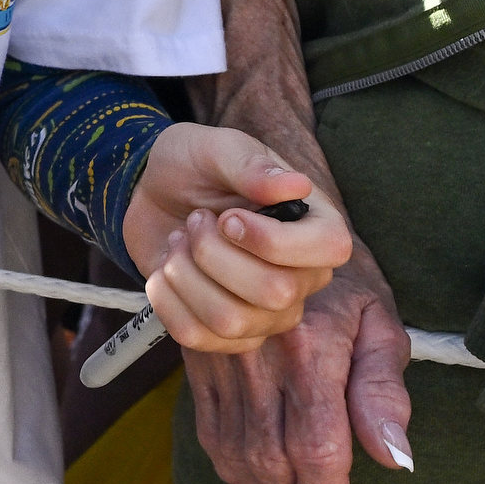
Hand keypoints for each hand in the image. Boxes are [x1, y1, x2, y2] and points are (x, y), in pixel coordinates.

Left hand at [120, 124, 351, 352]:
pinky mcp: (228, 333)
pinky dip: (166, 298)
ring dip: (186, 274)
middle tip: (196, 221)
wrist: (152, 194)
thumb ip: (250, 164)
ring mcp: (267, 312)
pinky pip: (196, 336)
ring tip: (180, 242)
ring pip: (230, 320)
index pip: (331, 249)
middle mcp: (302, 276)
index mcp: (315, 224)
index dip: (274, 241)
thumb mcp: (215, 147)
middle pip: (276, 293)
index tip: (229, 218)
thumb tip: (296, 184)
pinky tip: (167, 268)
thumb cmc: (194, 167)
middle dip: (215, 254)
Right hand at [184, 256, 414, 483]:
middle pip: (273, 459)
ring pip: (236, 451)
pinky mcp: (199, 359)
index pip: (318, 448)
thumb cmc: (342, 278)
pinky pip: (207, 429)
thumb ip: (384, 393)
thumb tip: (395, 459)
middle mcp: (262, 358)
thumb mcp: (381, 321)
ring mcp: (224, 359)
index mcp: (312, 350)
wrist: (273, 220)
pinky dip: (228, 468)